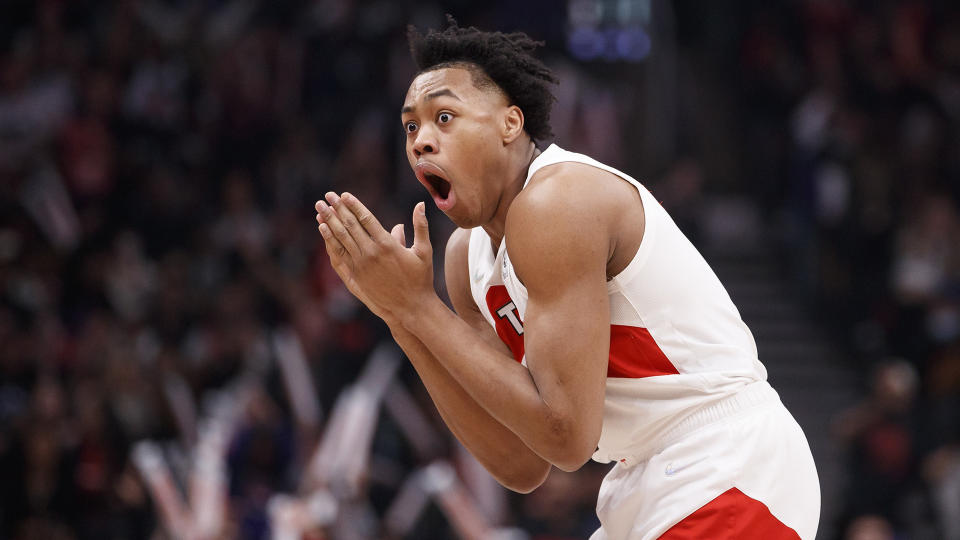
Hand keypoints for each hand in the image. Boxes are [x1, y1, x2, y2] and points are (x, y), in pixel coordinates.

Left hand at [314, 192, 434, 322]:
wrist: (410, 308)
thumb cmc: (420, 279)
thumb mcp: (424, 251)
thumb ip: (421, 226)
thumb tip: (421, 203)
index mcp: (388, 245)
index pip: (366, 219)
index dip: (354, 205)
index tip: (344, 195)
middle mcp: (371, 253)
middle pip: (349, 226)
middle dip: (337, 209)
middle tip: (328, 195)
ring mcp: (361, 265)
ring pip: (340, 238)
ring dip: (329, 221)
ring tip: (320, 208)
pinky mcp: (355, 276)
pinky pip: (338, 254)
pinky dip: (329, 240)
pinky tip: (323, 229)